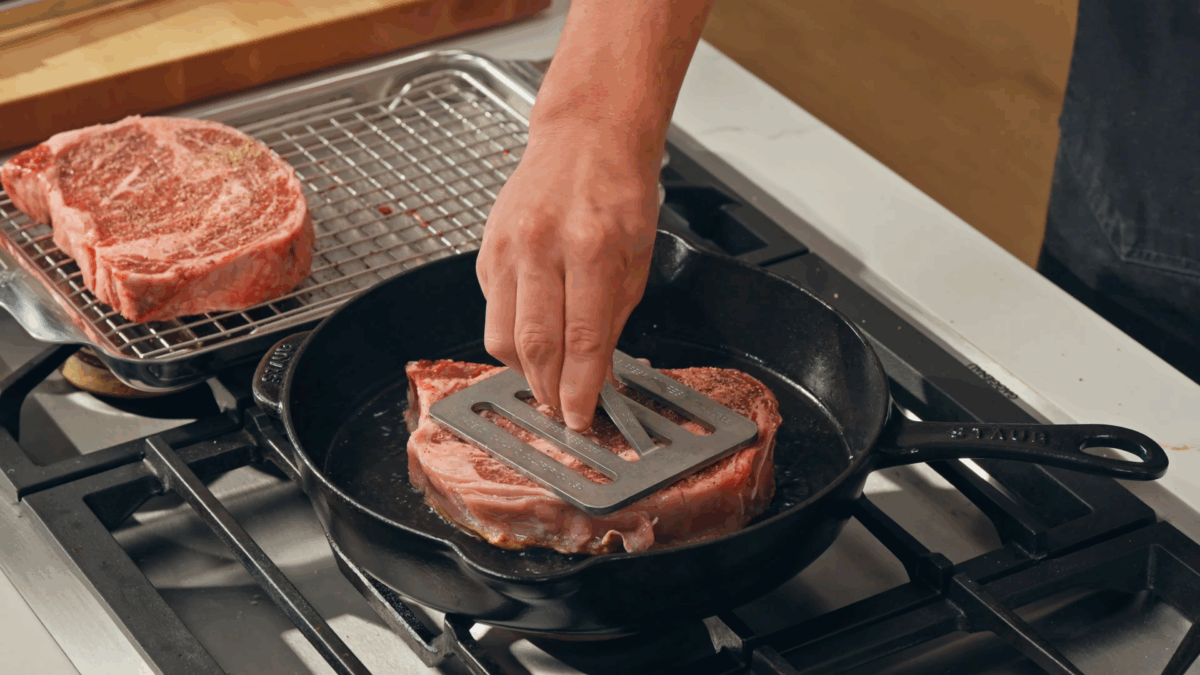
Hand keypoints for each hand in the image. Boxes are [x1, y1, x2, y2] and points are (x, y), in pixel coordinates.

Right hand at [476, 121, 659, 430]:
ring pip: (500, 336)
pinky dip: (511, 334)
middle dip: (547, 390)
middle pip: (534, 345)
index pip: (582, 341)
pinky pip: (492, 311)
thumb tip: (595, 374)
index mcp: (591, 248)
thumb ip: (612, 318)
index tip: (580, 418)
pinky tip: (532, 332)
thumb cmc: (618, 192)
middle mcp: (542, 246)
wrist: (584, 137)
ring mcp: (507, 248)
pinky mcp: (486, 251)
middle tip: (559, 409)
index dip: (579, 390)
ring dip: (524, 369)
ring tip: (545, 378)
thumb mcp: (637, 258)